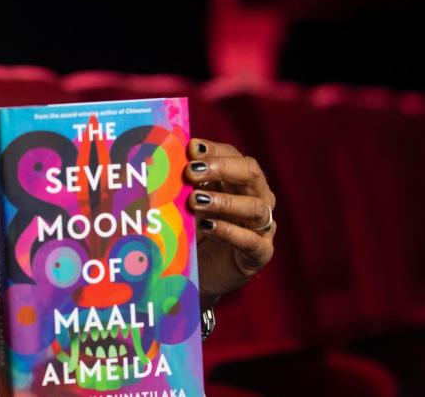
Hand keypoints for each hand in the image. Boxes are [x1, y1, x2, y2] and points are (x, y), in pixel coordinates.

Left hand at [183, 138, 276, 304]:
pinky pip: (251, 240)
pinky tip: (207, 225)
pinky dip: (230, 231)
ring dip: (224, 200)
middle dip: (222, 167)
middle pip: (251, 174)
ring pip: (255, 207)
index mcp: (240, 182)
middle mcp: (257, 199)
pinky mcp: (259, 253)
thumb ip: (182, 184)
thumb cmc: (194, 234)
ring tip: (195, 200)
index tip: (191, 147)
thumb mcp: (185, 204)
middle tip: (192, 171)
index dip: (214, 150)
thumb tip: (163, 159)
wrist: (201, 276)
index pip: (234, 156)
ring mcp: (262, 227)